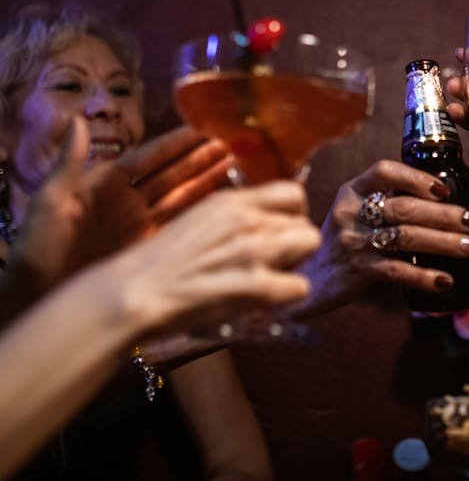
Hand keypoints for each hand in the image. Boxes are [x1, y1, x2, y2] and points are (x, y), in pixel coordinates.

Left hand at [11, 119, 230, 293]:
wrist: (36, 295)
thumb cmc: (37, 247)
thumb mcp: (50, 200)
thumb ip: (69, 161)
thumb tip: (78, 120)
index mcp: (104, 184)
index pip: (147, 158)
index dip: (173, 144)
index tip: (199, 129)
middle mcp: (127, 202)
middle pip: (170, 175)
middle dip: (197, 160)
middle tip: (226, 145)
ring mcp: (138, 226)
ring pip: (179, 198)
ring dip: (204, 182)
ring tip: (231, 165)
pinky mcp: (146, 250)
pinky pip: (179, 228)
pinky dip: (200, 215)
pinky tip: (220, 204)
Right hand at [111, 180, 316, 335]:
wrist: (132, 293)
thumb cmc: (159, 262)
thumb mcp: (198, 218)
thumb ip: (235, 214)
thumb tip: (267, 219)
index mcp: (232, 201)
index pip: (293, 193)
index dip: (294, 215)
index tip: (282, 231)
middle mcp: (247, 220)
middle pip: (305, 223)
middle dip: (295, 245)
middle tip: (274, 263)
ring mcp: (253, 252)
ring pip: (309, 246)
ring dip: (295, 266)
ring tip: (271, 279)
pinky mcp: (255, 287)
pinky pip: (301, 286)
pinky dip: (288, 296)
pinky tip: (266, 301)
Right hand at [289, 159, 468, 316]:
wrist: (308, 278)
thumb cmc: (344, 241)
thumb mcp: (356, 211)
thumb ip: (387, 202)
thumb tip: (446, 203)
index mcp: (352, 190)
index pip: (384, 171)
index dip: (416, 177)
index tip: (445, 189)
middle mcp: (351, 212)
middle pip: (404, 208)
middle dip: (445, 214)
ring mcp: (353, 242)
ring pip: (405, 238)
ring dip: (444, 242)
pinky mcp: (357, 271)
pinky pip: (396, 271)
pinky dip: (424, 276)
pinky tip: (445, 281)